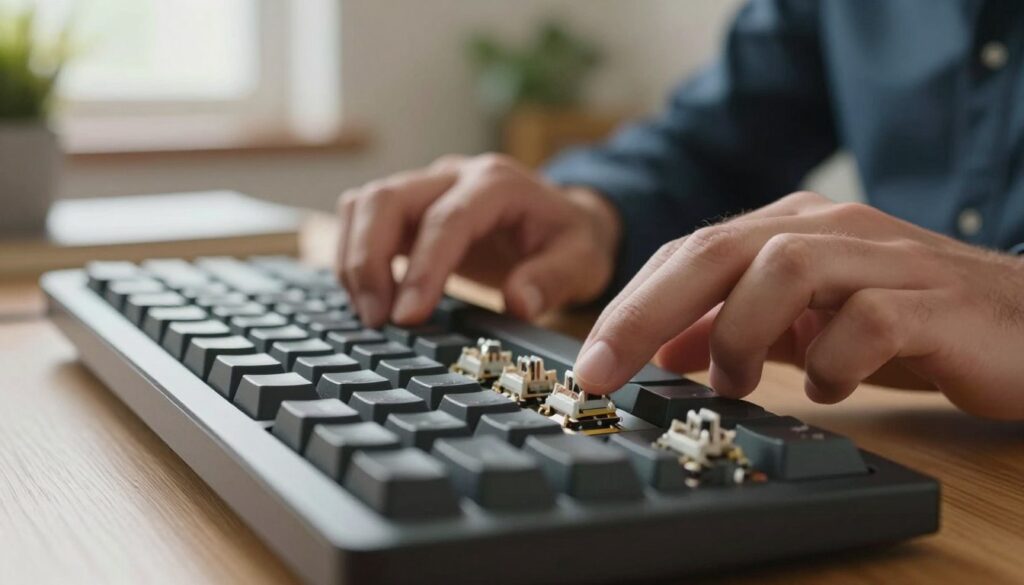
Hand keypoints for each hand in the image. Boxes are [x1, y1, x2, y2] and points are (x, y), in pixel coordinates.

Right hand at [336, 153, 620, 326]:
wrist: (564, 219)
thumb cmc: (571, 241)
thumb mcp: (583, 262)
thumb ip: (553, 280)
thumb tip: (518, 303)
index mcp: (497, 184)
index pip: (445, 221)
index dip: (420, 269)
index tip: (407, 318)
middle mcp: (454, 175)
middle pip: (386, 199)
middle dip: (369, 261)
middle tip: (375, 320)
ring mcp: (425, 186)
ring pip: (363, 204)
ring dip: (354, 260)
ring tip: (369, 315)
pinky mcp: (408, 207)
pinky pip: (361, 218)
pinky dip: (354, 256)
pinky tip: (367, 298)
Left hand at [574, 191, 1023, 419]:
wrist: (1023, 322)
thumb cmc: (907, 321)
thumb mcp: (805, 325)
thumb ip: (739, 328)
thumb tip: (667, 346)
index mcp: (792, 230)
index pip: (691, 251)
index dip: (631, 304)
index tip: (590, 361)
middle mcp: (831, 231)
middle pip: (720, 249)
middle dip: (649, 310)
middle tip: (608, 369)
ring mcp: (883, 260)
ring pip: (787, 268)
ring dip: (742, 333)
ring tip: (735, 383)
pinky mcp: (932, 301)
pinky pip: (869, 320)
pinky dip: (831, 359)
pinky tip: (823, 387)